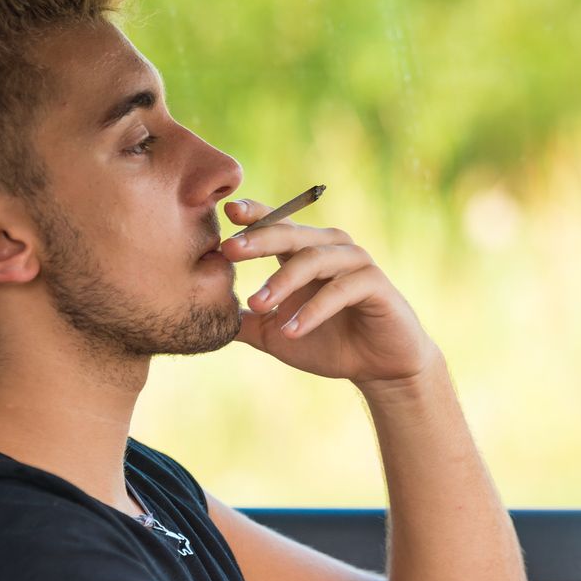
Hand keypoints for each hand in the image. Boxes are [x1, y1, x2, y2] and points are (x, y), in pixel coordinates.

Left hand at [219, 198, 441, 387]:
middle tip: (228, 250)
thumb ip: (245, 321)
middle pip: (290, 233)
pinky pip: (340, 290)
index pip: (276, 223)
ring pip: (313, 258)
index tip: (224, 213)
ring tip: (258, 304)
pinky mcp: (375, 284)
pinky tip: (291, 329)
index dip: (253, 214)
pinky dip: (313, 310)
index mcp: (305, 251)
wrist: (379, 367)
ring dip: (283, 280)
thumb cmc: (329, 343)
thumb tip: (201, 316)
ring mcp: (355, 263)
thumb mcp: (276, 333)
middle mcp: (330, 248)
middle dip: (258, 239)